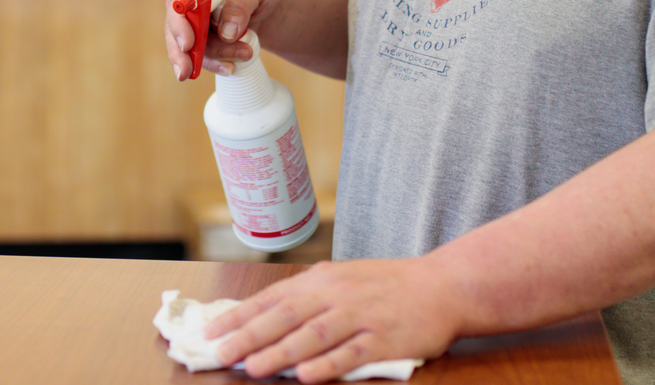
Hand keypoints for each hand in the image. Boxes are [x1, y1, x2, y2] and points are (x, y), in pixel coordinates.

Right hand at [165, 0, 281, 80]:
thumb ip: (241, 2)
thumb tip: (227, 32)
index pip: (179, 1)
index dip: (179, 23)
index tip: (188, 44)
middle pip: (175, 27)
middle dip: (183, 53)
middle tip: (188, 72)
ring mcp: (194, 19)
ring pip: (191, 46)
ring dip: (216, 56)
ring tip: (245, 54)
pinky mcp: (202, 37)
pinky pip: (202, 54)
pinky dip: (216, 63)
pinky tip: (231, 67)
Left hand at [205, 258, 460, 383]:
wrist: (442, 285)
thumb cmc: (386, 286)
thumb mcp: (341, 280)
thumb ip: (307, 298)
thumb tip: (263, 318)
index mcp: (321, 280)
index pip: (272, 298)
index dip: (240, 315)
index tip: (211, 331)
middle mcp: (336, 294)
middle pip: (285, 316)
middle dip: (249, 335)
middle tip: (220, 352)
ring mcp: (360, 316)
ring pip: (313, 334)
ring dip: (281, 352)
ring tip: (253, 366)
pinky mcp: (384, 339)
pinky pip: (351, 353)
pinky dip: (328, 364)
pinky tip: (307, 375)